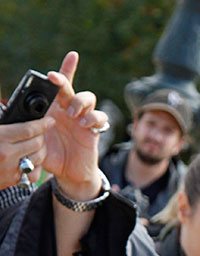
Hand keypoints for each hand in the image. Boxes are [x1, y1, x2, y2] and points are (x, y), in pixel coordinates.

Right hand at [0, 116, 54, 189]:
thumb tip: (5, 104)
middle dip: (41, 135)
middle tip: (41, 130)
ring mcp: (11, 170)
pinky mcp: (13, 181)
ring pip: (38, 158)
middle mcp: (7, 155)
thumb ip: (1, 118)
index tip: (49, 120)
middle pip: (37, 143)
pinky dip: (35, 163)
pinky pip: (34, 172)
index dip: (41, 124)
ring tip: (37, 142)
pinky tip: (31, 156)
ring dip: (41, 149)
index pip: (28, 130)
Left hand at [42, 52, 107, 199]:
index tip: (73, 56)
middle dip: (65, 80)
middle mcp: (69, 110)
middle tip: (56, 81)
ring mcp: (83, 119)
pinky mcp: (94, 131)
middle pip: (71, 88)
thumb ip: (31, 125)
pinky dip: (94, 118)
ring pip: (88, 98)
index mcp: (53, 108)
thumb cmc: (51, 155)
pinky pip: (100, 117)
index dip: (67, 68)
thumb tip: (18, 113)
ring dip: (80, 102)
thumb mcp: (36, 139)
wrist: (68, 174)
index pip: (59, 85)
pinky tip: (85, 124)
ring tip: (72, 114)